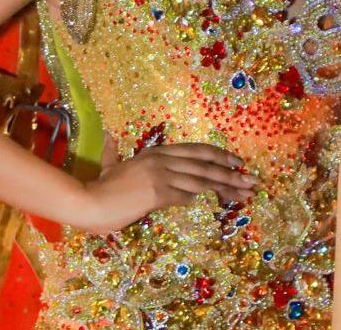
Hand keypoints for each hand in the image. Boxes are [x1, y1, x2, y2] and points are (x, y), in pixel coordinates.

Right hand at [71, 141, 253, 234]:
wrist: (87, 201)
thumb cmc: (99, 187)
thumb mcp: (109, 165)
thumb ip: (113, 152)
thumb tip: (109, 136)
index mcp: (156, 153)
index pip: (196, 151)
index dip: (220, 156)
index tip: (238, 163)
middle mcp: (161, 160)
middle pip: (205, 164)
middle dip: (231, 173)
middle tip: (252, 181)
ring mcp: (160, 175)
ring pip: (201, 180)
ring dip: (226, 188)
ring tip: (245, 194)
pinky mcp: (157, 193)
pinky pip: (185, 195)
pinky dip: (199, 199)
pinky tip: (213, 204)